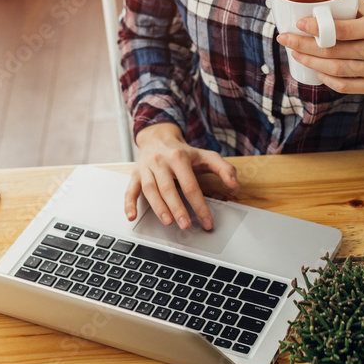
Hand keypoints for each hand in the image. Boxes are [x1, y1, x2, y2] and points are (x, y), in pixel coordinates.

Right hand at [124, 122, 238, 229]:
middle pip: (168, 188)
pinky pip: (130, 190)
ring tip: (168, 222)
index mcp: (180, 157)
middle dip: (177, 208)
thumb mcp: (206, 156)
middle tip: (186, 224)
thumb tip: (235, 186)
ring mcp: (146, 168)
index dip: (199, 205)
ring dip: (158, 208)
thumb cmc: (184, 152)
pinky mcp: (135, 174)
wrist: (158, 138)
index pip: (191, 185)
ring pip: (150, 190)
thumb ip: (224, 169)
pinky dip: (128, 204)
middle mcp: (161, 162)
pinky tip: (132, 216)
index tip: (206, 221)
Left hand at [276, 0, 363, 112]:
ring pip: (335, 70)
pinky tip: (313, 70)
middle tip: (284, 38)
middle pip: (333, 51)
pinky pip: (343, 86)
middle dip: (304, 46)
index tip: (299, 23)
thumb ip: (352, 3)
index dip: (319, 28)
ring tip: (294, 52)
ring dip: (310, 62)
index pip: (343, 29)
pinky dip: (325, 79)